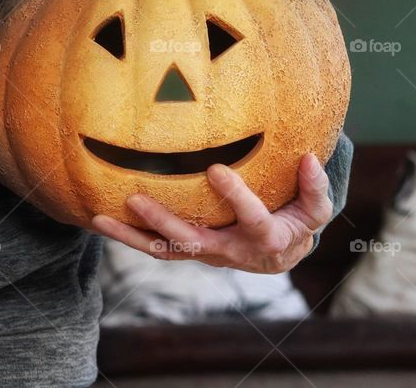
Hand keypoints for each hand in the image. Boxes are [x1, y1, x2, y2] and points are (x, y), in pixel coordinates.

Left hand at [91, 153, 332, 273]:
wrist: (282, 256)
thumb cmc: (299, 224)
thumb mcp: (316, 210)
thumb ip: (315, 187)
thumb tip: (309, 158)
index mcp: (265, 239)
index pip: (250, 217)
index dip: (235, 195)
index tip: (216, 168)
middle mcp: (230, 252)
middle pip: (191, 241)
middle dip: (163, 221)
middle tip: (135, 198)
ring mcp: (206, 254)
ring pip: (165, 251)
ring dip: (131, 237)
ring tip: (99, 218)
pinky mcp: (191, 252)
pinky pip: (158, 249)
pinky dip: (130, 238)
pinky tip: (103, 222)